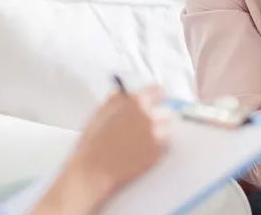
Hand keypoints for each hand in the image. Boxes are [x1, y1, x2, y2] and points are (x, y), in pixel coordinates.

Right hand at [62, 86, 171, 210]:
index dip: (155, 96)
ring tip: (139, 139)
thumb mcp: (101, 112)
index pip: (159, 91)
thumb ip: (117, 99)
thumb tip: (123, 94)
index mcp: (137, 102)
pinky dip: (157, 146)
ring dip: (159, 131)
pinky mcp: (158, 153)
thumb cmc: (94, 144)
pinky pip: (164, 145)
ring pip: (166, 128)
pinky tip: (140, 149)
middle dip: (157, 115)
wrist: (94, 170)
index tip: (154, 100)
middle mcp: (150, 116)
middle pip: (166, 110)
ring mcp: (156, 135)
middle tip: (143, 123)